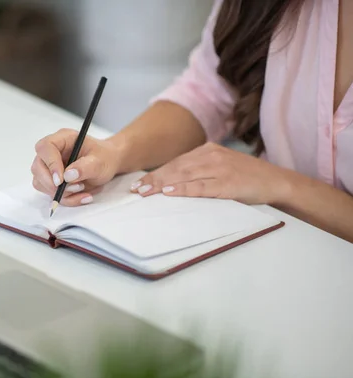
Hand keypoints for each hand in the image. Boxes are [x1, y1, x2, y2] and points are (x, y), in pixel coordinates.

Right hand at [31, 128, 121, 205]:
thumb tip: (68, 176)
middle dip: (53, 183)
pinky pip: (50, 193)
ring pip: (41, 183)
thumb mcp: (100, 161)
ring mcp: (49, 167)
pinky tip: (82, 196)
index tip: (61, 180)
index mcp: (62, 139)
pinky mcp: (51, 180)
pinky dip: (66, 199)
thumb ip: (85, 167)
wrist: (108, 164)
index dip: (50, 164)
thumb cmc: (104, 157)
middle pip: (37, 167)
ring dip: (61, 193)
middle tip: (74, 188)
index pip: (45, 148)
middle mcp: (52, 152)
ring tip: (82, 189)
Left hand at [130, 142, 290, 204]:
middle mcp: (211, 156)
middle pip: (176, 168)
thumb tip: (170, 183)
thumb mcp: (219, 168)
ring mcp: (220, 169)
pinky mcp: (228, 183)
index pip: (175, 163)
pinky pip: (202, 186)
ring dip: (163, 184)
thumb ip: (198, 171)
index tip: (138, 184)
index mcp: (207, 151)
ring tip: (146, 192)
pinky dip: (184, 189)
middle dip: (154, 179)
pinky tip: (170, 192)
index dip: (155, 173)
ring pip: (185, 175)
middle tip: (136, 190)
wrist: (276, 181)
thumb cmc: (245, 178)